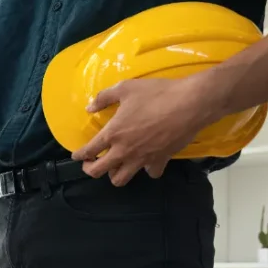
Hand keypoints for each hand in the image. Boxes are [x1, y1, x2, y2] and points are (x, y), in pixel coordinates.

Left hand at [71, 78, 214, 186]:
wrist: (191, 103)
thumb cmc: (157, 93)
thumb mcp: (126, 88)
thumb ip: (104, 97)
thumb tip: (89, 108)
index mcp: (113, 134)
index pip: (88, 151)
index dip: (79, 155)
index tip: (76, 156)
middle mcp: (124, 151)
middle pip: (98, 172)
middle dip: (90, 169)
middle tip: (92, 163)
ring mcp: (141, 159)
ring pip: (120, 179)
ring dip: (115, 174)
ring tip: (116, 165)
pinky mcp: (160, 161)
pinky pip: (150, 173)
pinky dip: (147, 170)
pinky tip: (147, 162)